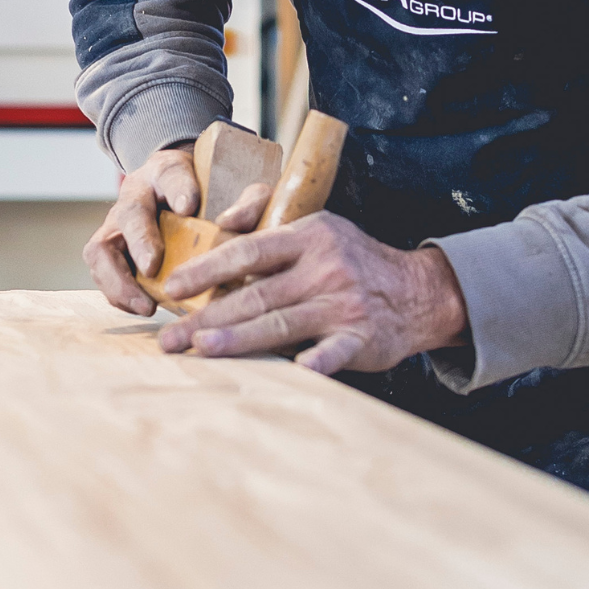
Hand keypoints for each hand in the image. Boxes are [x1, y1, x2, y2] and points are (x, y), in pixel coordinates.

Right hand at [89, 144, 269, 312]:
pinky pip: (103, 275)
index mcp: (166, 173)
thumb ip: (249, 202)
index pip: (171, 174)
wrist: (181, 196)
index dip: (178, 188)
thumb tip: (231, 223)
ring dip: (119, 280)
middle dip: (139, 241)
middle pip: (128, 213)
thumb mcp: (235, 189)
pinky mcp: (111, 255)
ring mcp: (117, 226)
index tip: (188, 206)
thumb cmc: (210, 195)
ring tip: (146, 305)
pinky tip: (144, 308)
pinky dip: (119, 296)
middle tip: (152, 268)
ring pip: (100, 250)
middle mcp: (135, 196)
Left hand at [156, 210, 468, 374]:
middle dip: (208, 317)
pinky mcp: (361, 338)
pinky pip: (333, 351)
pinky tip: (295, 371)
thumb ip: (266, 217)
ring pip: (281, 324)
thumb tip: (222, 222)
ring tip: (203, 349)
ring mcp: (343, 305)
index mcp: (309, 238)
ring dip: (240, 338)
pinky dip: (316, 361)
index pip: (248, 252)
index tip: (173, 287)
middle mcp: (325, 269)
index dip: (208, 270)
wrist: (417, 292)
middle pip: (256, 295)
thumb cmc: (353, 260)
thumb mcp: (317, 226)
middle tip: (171, 338)